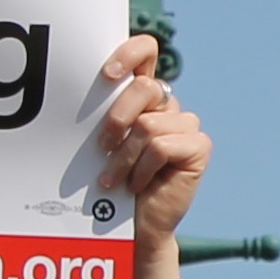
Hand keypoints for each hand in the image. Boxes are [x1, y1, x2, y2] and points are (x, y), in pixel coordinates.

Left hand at [92, 35, 211, 240]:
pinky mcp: (199, 146)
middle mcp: (167, 105)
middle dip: (116, 119)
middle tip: (101, 147)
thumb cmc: (111, 182)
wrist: (133, 226)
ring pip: (148, 125)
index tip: (107, 75)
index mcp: (143, 95)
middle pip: (145, 87)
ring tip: (114, 180)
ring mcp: (186, 125)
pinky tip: (139, 184)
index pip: (146, 51)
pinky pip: (162, 146)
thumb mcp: (102, 142)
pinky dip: (143, 169)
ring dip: (124, 158)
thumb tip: (80, 94)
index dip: (130, 52)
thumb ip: (103, 115)